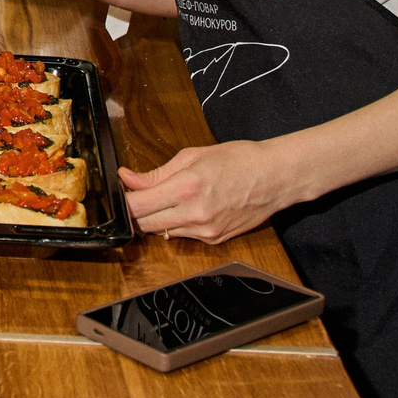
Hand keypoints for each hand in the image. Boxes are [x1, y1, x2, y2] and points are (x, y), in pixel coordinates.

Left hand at [119, 141, 297, 242]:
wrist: (276, 177)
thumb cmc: (239, 160)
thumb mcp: (193, 156)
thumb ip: (156, 173)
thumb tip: (128, 179)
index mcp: (186, 188)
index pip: (138, 206)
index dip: (124, 201)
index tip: (120, 193)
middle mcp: (194, 215)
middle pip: (145, 225)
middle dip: (136, 212)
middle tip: (137, 197)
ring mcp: (205, 232)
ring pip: (163, 232)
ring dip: (157, 219)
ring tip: (168, 198)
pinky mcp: (214, 240)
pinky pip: (183, 235)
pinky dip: (178, 223)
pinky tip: (188, 208)